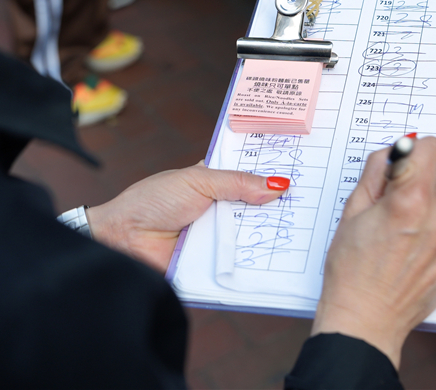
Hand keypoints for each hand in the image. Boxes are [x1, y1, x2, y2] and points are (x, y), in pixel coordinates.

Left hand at [87, 163, 287, 273]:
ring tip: (304, 229)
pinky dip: (256, 260)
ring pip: (251, 235)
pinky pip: (240, 261)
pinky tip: (282, 256)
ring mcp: (217, 237)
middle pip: (256, 208)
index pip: (250, 178)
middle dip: (279, 206)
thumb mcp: (199, 181)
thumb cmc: (153, 201)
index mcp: (214, 183)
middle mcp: (219, 209)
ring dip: (271, 233)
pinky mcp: (214, 263)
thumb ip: (239, 182)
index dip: (272, 176)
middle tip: (312, 203)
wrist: (123, 239)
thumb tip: (278, 185)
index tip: (304, 171)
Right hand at [312, 136, 435, 367]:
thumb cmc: (352, 269)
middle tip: (397, 200)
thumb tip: (397, 150)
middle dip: (422, 176)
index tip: (400, 166)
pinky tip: (417, 248)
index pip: (431, 147)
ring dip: (432, 203)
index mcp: (411, 201)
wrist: (367, 321)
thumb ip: (377, 170)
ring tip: (406, 230)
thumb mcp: (353, 209)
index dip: (412, 152)